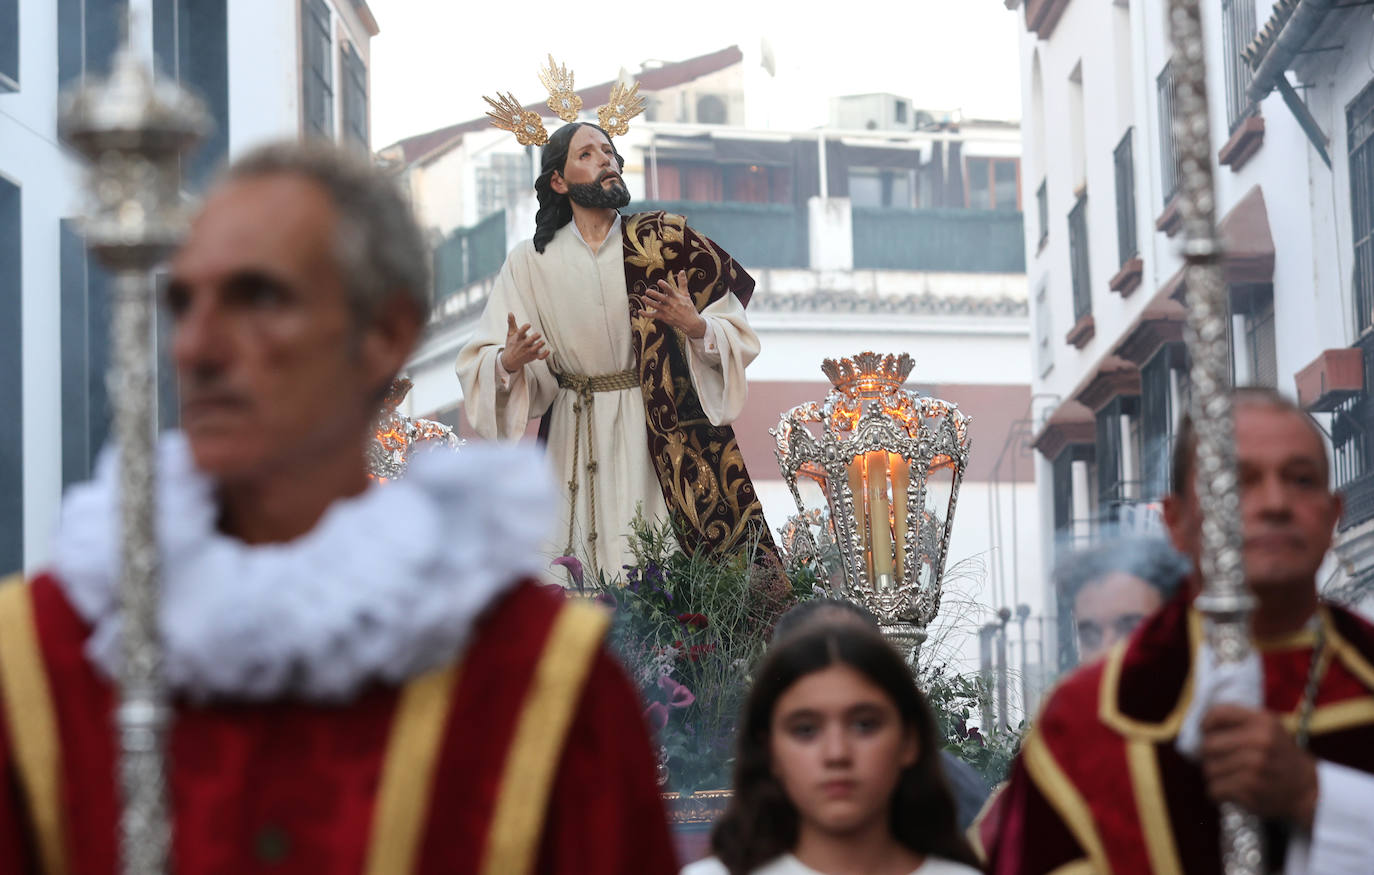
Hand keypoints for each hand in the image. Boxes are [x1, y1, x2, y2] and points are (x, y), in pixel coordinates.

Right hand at [499, 312, 548, 371]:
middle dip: (533, 338)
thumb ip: (511, 323)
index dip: (524, 329)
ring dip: (539, 345)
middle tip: (538, 334)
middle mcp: (523, 345)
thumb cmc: (512, 344)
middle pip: (528, 342)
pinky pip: (539, 357)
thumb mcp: (510, 334)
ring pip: (534, 349)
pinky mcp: (533, 356)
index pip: (520, 333)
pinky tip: (548, 350)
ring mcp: (528, 352)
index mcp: (517, 338)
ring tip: (542, 341)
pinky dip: (544, 355)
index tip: (528, 324)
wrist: (510, 360)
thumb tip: (510, 312)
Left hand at [641, 270, 706, 338]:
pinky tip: (640, 311)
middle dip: (654, 295)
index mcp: (676, 297)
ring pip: (656, 306)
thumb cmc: (688, 307)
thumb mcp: (686, 294)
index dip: (664, 286)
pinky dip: (646, 314)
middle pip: (661, 298)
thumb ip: (682, 283)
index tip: (659, 282)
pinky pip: (653, 316)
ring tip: (643, 298)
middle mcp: (671, 304)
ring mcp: (666, 311)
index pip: (670, 290)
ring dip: (649, 302)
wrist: (690, 323)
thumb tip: (682, 271)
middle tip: (647, 291)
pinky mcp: (663, 317)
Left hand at [1199, 704, 1318, 828]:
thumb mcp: (1270, 728)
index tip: (1207, 732)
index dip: (1206, 723)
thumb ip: (1240, 720)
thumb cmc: (1281, 756)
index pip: (1218, 714)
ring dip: (1214, 775)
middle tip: (1216, 759)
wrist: (1309, 789)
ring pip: (1209, 769)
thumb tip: (1203, 725)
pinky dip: (1217, 792)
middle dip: (1207, 754)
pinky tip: (1228, 791)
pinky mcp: (1251, 789)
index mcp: (1263, 722)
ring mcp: (1255, 767)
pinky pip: (1215, 789)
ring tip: (1227, 776)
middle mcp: (1260, 742)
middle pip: (1209, 745)